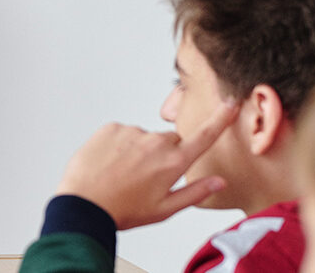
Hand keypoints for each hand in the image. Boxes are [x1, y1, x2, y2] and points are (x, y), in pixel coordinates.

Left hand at [56, 102, 237, 229]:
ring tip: (122, 174)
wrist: (83, 206)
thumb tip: (219, 181)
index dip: (220, 119)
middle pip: (171, 141)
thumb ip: (195, 193)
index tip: (230, 103)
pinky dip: (118, 146)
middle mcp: (157, 143)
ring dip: (138, 151)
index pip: (204, 137)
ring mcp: (133, 133)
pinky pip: (122, 133)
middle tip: (145, 178)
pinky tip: (109, 164)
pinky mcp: (111, 128)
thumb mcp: (163, 210)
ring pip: (144, 138)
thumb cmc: (122, 211)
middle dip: (164, 154)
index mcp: (174, 163)